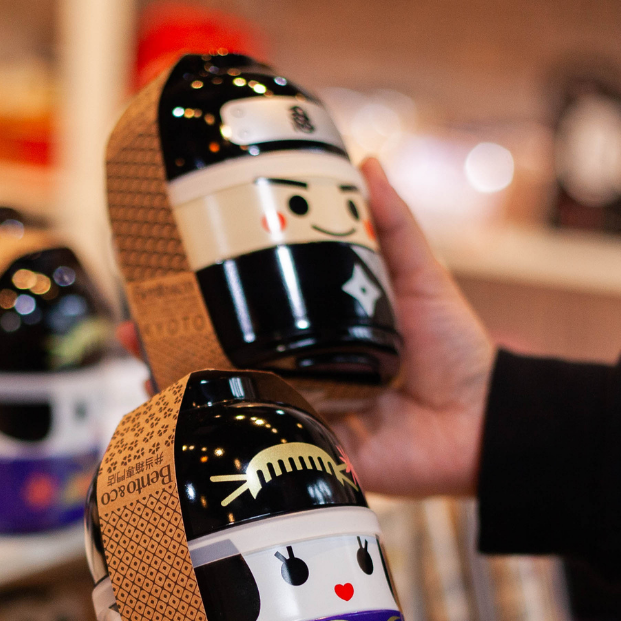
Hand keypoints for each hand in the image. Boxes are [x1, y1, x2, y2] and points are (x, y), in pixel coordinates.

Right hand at [115, 160, 494, 496]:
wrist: (487, 422)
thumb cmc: (458, 352)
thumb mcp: (422, 280)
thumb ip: (393, 229)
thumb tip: (368, 164)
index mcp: (319, 333)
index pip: (251, 312)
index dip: (206, 300)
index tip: (163, 282)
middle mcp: (303, 375)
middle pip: (225, 360)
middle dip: (172, 349)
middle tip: (133, 331)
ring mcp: (305, 417)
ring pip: (233, 405)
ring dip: (185, 396)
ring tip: (144, 380)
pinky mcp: (316, 456)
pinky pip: (265, 450)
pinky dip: (226, 444)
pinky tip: (188, 431)